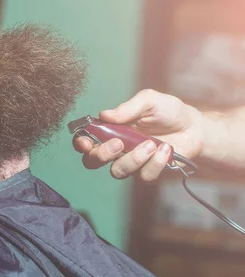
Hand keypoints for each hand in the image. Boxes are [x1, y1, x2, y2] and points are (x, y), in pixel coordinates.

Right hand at [73, 89, 203, 181]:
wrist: (195, 127)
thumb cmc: (168, 111)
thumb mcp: (149, 101)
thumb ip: (127, 108)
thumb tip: (104, 115)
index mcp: (110, 129)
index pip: (86, 140)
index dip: (81, 143)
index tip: (86, 141)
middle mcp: (116, 148)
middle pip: (92, 161)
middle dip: (101, 155)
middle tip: (118, 144)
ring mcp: (131, 162)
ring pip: (117, 171)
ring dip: (134, 159)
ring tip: (151, 144)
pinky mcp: (147, 172)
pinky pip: (143, 176)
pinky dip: (155, 163)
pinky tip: (166, 149)